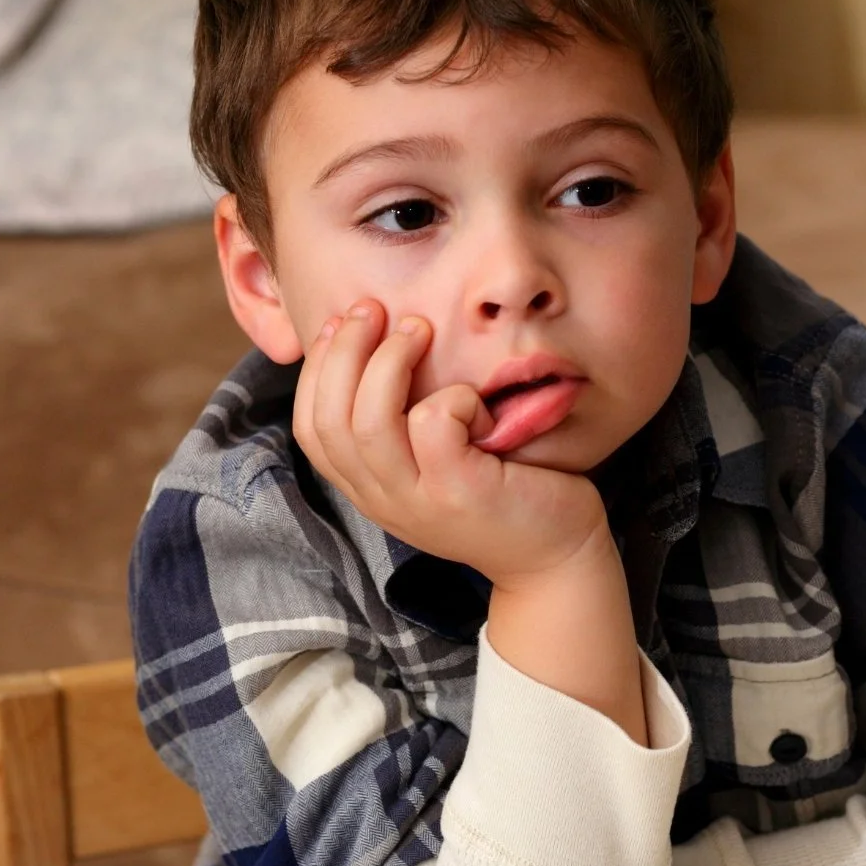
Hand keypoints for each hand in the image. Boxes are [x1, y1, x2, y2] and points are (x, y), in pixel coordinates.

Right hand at [292, 299, 610, 588]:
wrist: (555, 557)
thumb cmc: (501, 491)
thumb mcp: (434, 463)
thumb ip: (401, 425)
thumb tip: (374, 346)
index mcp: (367, 489)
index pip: (310, 428)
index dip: (317, 369)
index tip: (338, 322)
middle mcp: (382, 499)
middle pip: (328, 419)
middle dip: (343, 350)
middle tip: (374, 309)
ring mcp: (417, 500)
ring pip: (370, 421)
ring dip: (390, 362)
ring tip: (418, 329)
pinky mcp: (459, 492)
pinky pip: (434, 424)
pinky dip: (453, 396)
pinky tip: (479, 403)